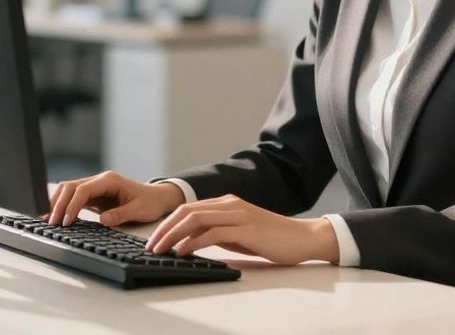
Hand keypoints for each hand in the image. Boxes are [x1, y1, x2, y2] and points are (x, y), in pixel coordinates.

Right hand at [46, 171, 185, 226]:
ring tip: (49, 220)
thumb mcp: (139, 210)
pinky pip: (74, 198)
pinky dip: (64, 206)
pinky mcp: (94, 196)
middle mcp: (99, 181)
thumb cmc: (150, 202)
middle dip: (59, 204)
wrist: (157, 198)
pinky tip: (58, 218)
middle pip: (70, 187)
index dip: (72, 205)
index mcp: (109, 181)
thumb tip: (103, 220)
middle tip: (52, 223)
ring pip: (68, 191)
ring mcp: (95, 187)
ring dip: (58, 204)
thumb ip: (121, 214)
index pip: (83, 190)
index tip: (66, 221)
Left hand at [145, 194, 338, 265]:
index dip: (168, 223)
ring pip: (196, 219)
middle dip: (164, 229)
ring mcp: (238, 214)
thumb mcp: (239, 234)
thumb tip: (192, 241)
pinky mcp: (246, 229)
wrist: (303, 237)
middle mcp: (230, 204)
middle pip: (187, 211)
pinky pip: (213, 233)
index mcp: (227, 203)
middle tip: (150, 246)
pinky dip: (194, 242)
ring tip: (161, 250)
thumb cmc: (273, 239)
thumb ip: (218, 233)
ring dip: (174, 235)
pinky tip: (184, 252)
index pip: (189, 209)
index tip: (155, 239)